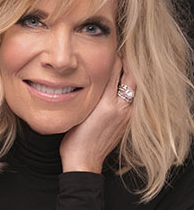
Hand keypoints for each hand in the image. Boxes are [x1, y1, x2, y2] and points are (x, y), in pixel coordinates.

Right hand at [60, 56, 134, 173]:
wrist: (83, 161)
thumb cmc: (76, 139)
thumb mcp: (81, 110)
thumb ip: (91, 91)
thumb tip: (98, 70)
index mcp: (110, 104)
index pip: (117, 72)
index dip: (115, 58)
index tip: (110, 48)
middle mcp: (122, 109)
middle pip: (131, 78)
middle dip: (126, 65)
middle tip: (117, 54)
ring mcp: (126, 117)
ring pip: (133, 89)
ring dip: (127, 77)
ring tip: (118, 68)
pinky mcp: (126, 123)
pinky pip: (130, 101)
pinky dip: (126, 90)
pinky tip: (117, 88)